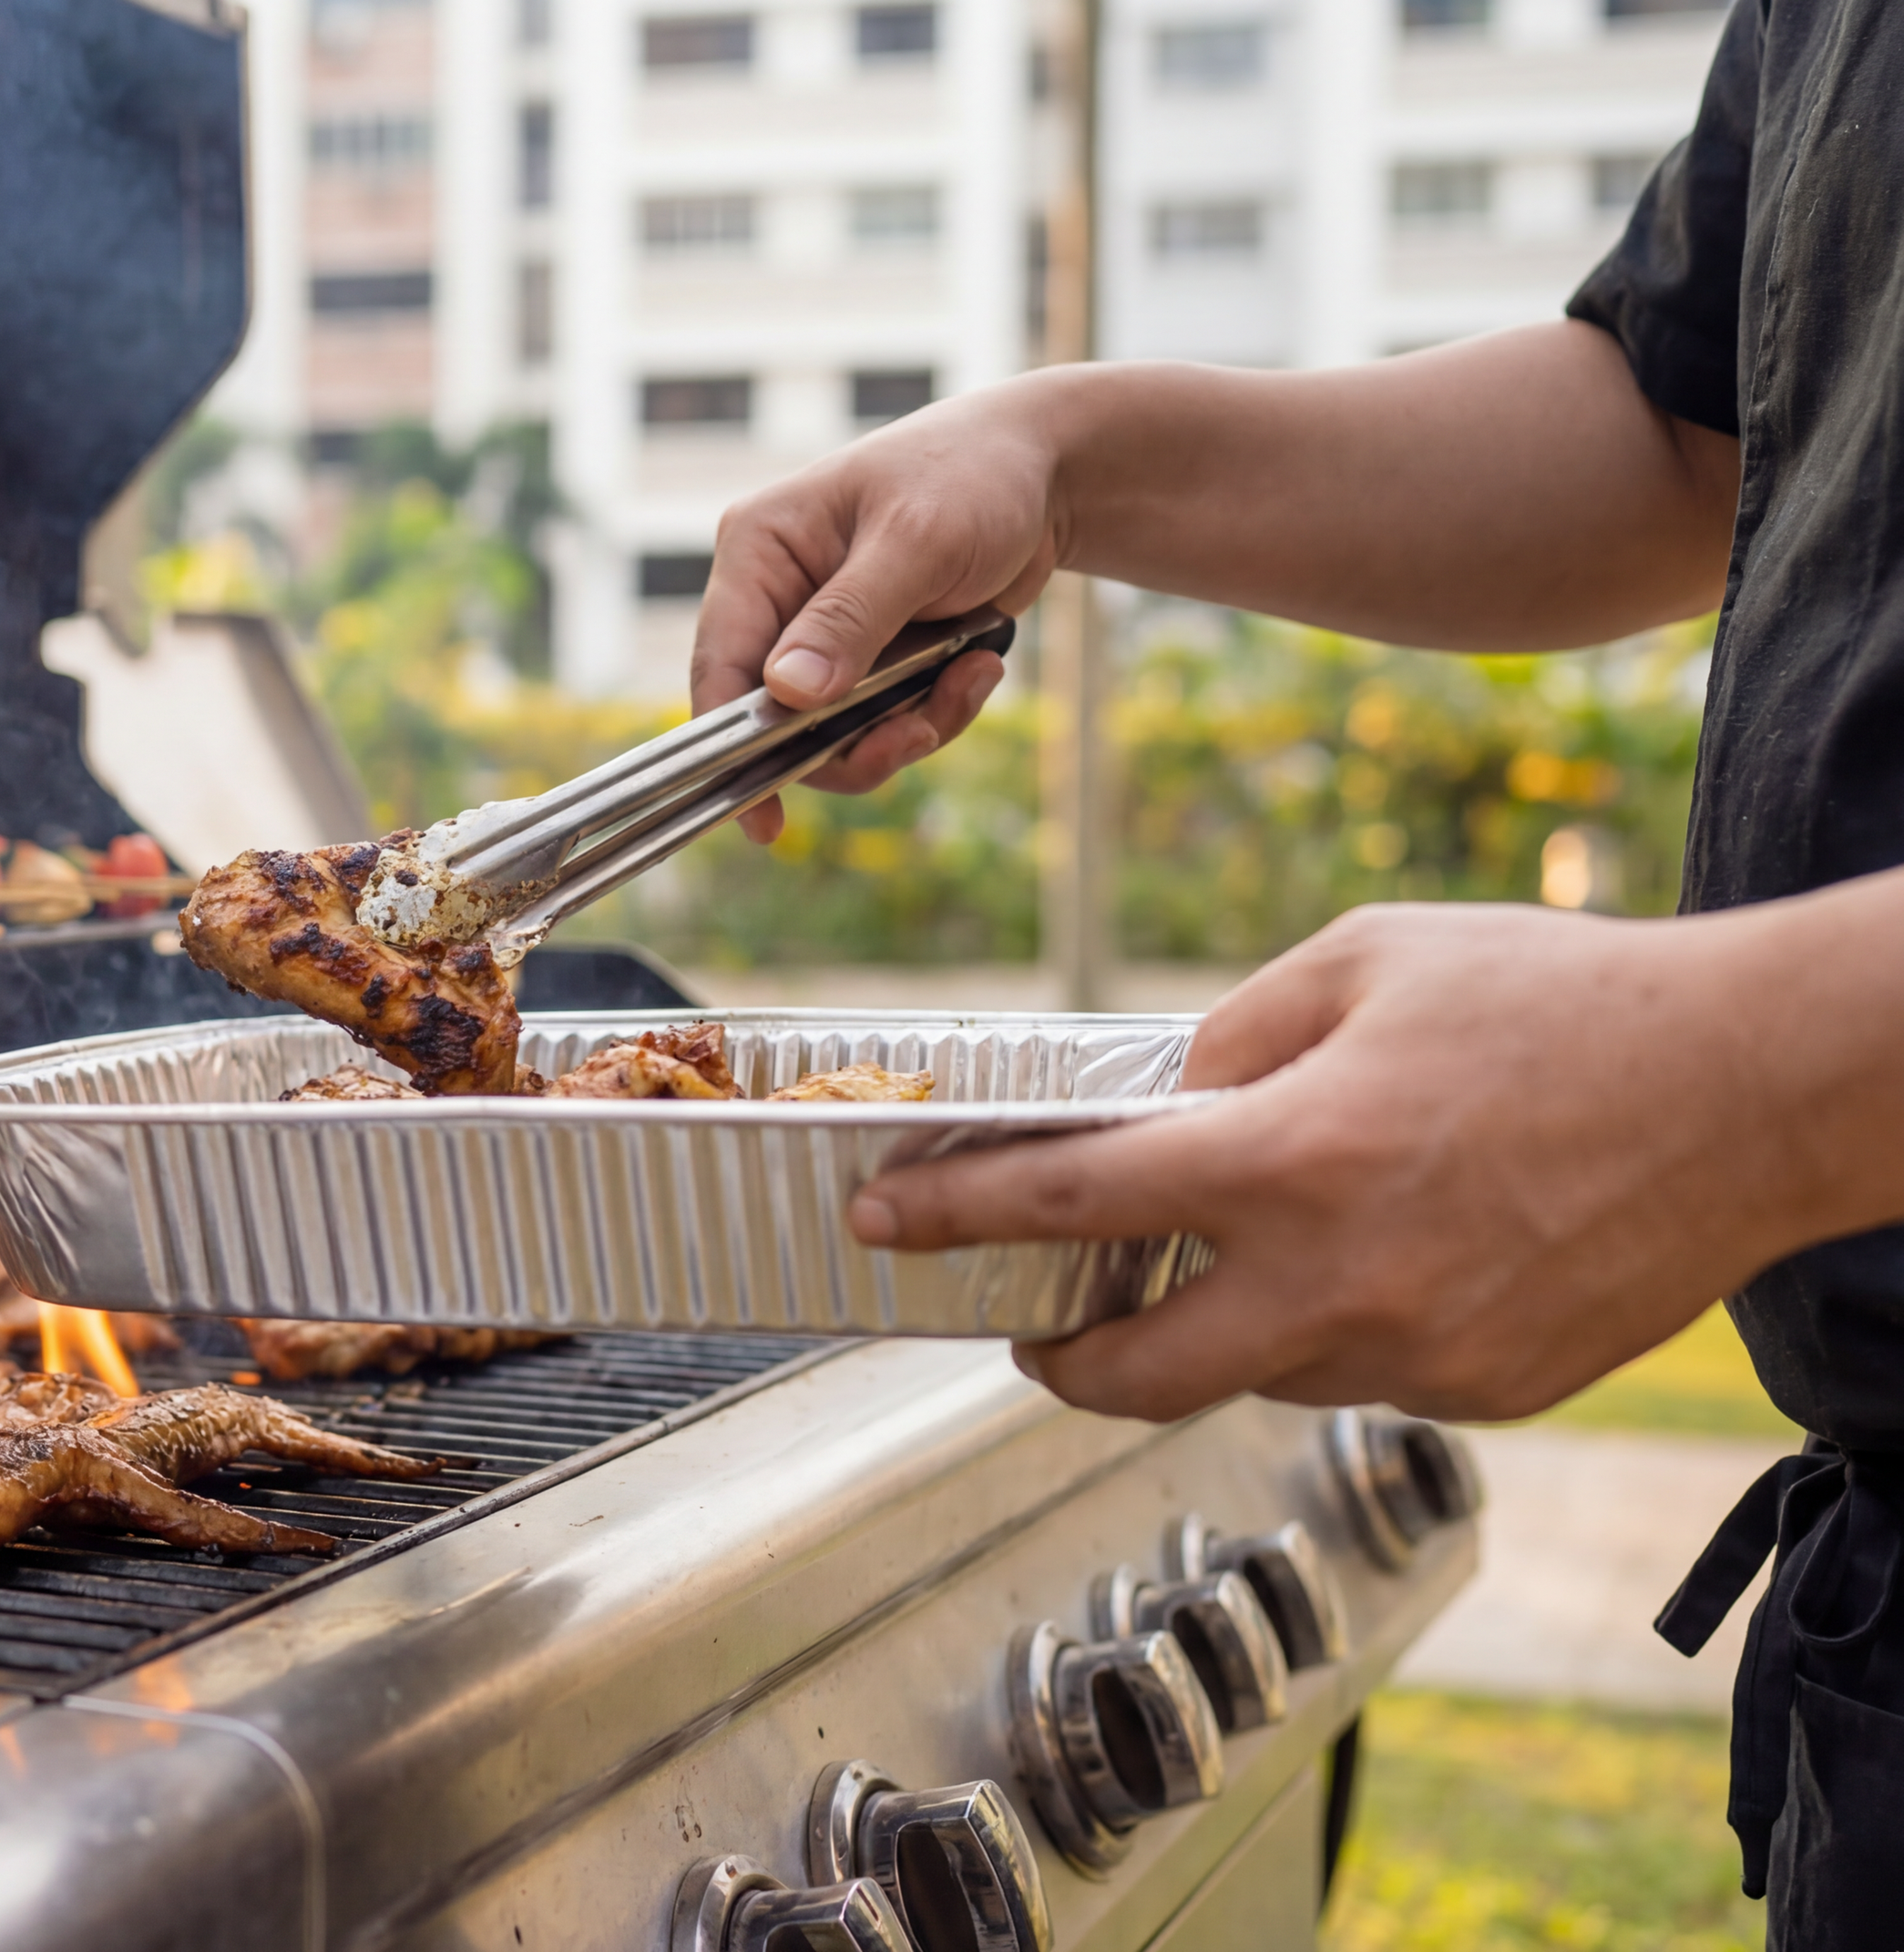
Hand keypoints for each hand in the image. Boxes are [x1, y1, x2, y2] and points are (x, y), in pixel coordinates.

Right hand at [691, 387, 1060, 841]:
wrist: (1048, 470)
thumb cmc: (975, 477)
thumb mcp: (916, 542)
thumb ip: (849, 619)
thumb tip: (786, 694)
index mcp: (760, 551)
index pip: (721, 663)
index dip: (731, 745)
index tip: (761, 816)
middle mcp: (779, 596)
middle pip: (778, 717)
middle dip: (853, 740)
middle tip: (917, 735)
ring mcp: (825, 632)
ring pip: (835, 733)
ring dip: (906, 728)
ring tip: (969, 682)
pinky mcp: (872, 656)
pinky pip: (883, 722)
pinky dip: (933, 712)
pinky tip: (978, 668)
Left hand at [841, 900, 1867, 1422]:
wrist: (1758, 1088)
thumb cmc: (1563, 1000)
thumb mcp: (1360, 965)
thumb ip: (1227, 1043)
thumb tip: (1146, 1102)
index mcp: (1288, 1161)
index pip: (1064, 1207)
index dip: (950, 1216)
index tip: (881, 1221)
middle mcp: (1339, 1282)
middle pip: (1130, 1376)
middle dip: (1053, 1359)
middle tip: (1029, 1328)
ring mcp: (1416, 1354)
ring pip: (1255, 1373)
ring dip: (1218, 1327)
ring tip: (1246, 1251)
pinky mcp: (1485, 1392)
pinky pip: (1361, 1376)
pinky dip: (1336, 1329)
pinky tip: (1382, 1256)